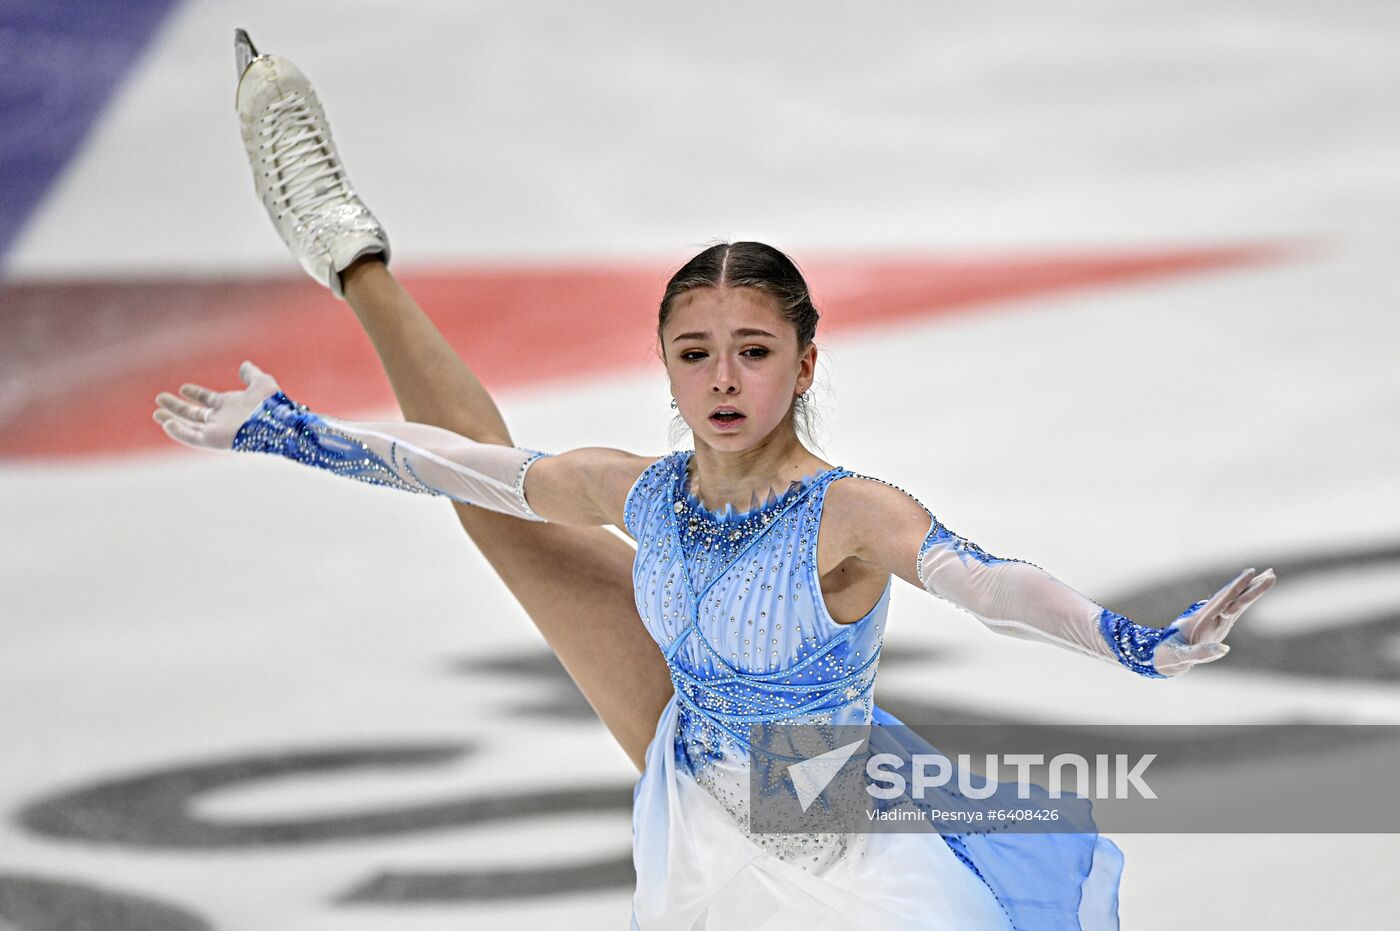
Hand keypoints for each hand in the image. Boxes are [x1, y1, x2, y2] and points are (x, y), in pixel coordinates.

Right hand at [153, 361, 279, 449]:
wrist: (275, 421)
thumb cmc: (270, 403)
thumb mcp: (260, 383)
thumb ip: (250, 374)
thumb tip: (245, 364)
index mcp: (231, 405)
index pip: (208, 400)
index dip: (195, 394)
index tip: (183, 388)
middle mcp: (222, 418)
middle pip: (195, 413)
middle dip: (177, 407)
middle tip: (160, 399)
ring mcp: (217, 430)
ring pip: (189, 426)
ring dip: (172, 419)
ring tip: (157, 413)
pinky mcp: (213, 440)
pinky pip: (192, 437)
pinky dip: (179, 432)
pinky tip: (167, 423)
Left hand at [1151, 567, 1276, 675]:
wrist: (1162, 656)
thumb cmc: (1170, 655)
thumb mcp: (1182, 656)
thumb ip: (1201, 653)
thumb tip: (1225, 649)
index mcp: (1201, 620)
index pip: (1222, 600)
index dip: (1236, 587)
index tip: (1249, 573)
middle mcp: (1210, 617)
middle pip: (1234, 598)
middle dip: (1251, 586)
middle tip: (1271, 572)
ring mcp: (1216, 621)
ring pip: (1237, 602)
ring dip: (1252, 590)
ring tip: (1269, 576)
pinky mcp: (1219, 626)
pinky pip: (1236, 610)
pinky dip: (1246, 600)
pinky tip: (1255, 591)